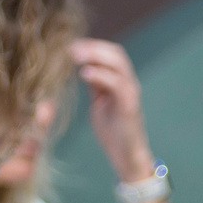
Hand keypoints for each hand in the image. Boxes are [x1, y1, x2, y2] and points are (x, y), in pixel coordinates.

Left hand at [71, 39, 154, 183]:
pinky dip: (101, 75)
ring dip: (95, 56)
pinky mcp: (130, 107)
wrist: (127, 157)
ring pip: (119, 64)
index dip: (93, 45)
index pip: (111, 54)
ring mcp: (131, 95)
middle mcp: (129, 84)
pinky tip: (84, 74)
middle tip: (71, 48)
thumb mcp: (99, 102)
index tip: (70, 46)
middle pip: (117, 54)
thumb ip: (95, 84)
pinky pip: (117, 84)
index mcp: (121, 82)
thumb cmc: (113, 133)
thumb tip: (82, 67)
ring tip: (75, 55)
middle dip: (93, 47)